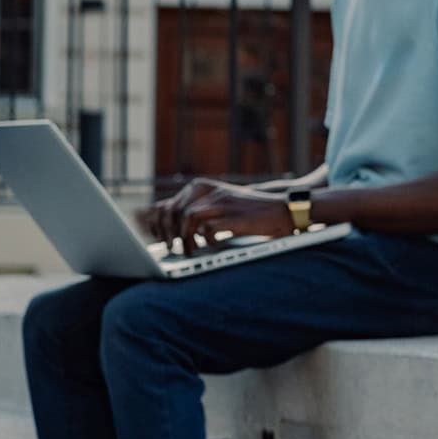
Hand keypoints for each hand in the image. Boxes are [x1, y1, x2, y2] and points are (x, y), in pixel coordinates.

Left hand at [146, 178, 293, 249]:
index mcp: (202, 187)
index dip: (156, 224)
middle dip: (168, 233)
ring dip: (185, 238)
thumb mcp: (219, 204)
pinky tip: (212, 245)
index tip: (155, 238)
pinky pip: (208, 228)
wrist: (282, 210)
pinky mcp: (233, 215)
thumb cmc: (248, 212)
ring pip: (188, 217)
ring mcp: (222, 202)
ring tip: (190, 251)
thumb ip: (196, 209)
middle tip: (171, 248)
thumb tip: (166, 224)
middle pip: (174, 211)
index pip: (167, 204)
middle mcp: (210, 191)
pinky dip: (207, 240)